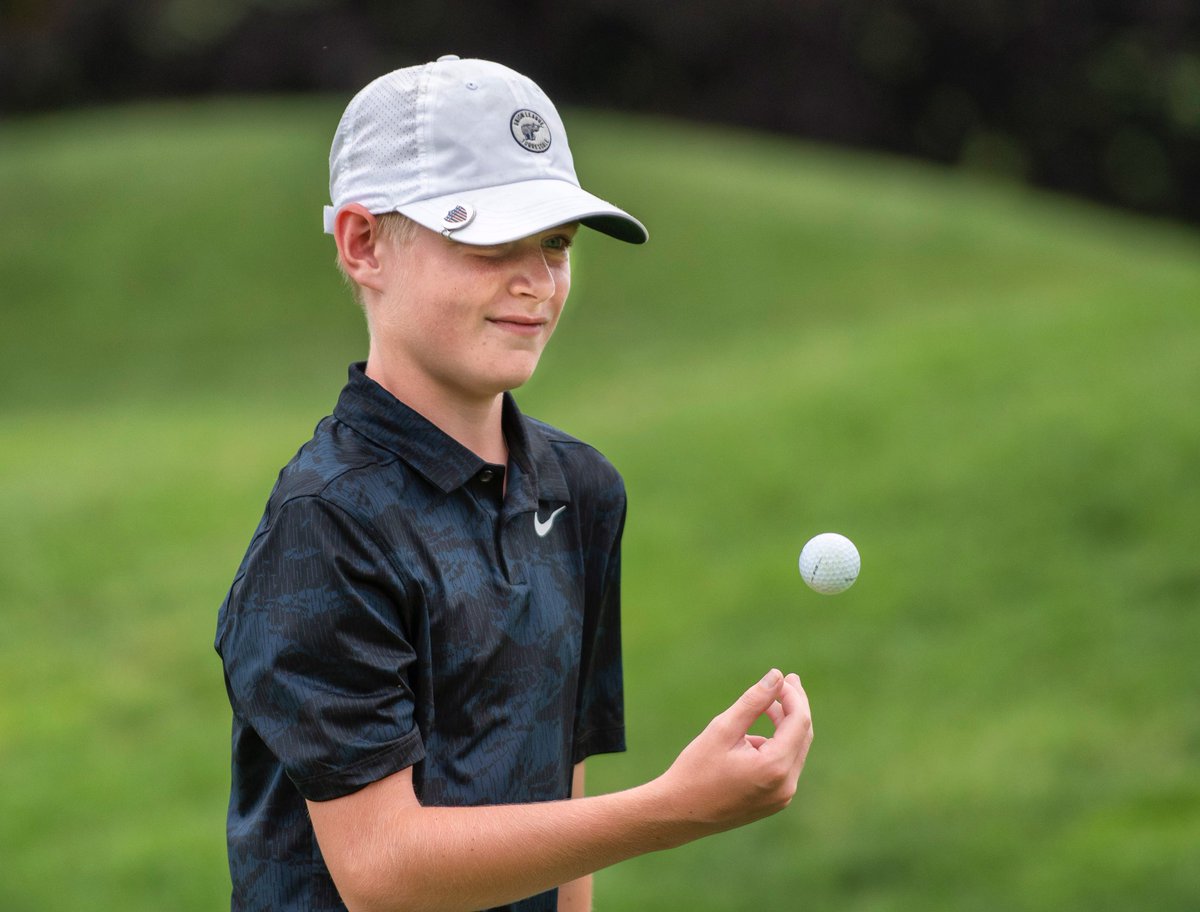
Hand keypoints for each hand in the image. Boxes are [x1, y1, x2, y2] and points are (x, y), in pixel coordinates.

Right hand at [656, 669, 812, 836]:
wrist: (678, 813)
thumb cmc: (696, 769)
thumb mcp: (723, 728)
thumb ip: (754, 701)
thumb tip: (777, 675)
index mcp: (775, 767)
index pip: (799, 721)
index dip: (793, 696)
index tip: (781, 677)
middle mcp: (786, 786)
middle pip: (802, 735)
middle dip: (794, 707)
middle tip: (783, 682)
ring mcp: (782, 798)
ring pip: (794, 750)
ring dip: (785, 726)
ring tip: (766, 706)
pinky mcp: (774, 802)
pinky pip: (785, 766)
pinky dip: (777, 745)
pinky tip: (753, 738)